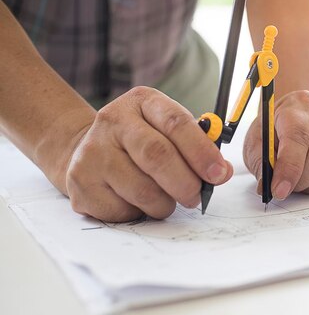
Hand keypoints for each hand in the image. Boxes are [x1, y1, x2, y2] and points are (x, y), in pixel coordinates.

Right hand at [63, 87, 232, 221]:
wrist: (87, 150)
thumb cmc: (141, 141)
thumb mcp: (168, 130)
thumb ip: (198, 146)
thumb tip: (222, 171)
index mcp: (142, 101)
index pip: (176, 123)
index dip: (202, 151)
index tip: (219, 174)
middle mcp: (113, 121)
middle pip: (157, 156)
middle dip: (186, 183)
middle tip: (196, 197)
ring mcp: (92, 151)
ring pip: (142, 190)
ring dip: (165, 203)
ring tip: (166, 199)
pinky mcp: (80, 183)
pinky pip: (122, 209)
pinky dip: (139, 213)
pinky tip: (136, 202)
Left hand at [243, 90, 308, 199]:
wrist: (297, 119)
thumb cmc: (276, 130)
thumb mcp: (258, 140)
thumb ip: (260, 162)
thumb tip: (267, 188)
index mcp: (300, 105)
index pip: (298, 137)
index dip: (289, 168)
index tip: (278, 190)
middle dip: (303, 180)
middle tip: (289, 187)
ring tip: (302, 182)